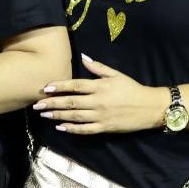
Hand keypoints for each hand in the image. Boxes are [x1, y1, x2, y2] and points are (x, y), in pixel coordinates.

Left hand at [32, 53, 169, 134]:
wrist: (151, 107)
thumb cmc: (132, 89)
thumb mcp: (116, 75)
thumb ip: (98, 68)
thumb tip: (82, 58)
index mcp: (100, 86)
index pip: (75, 85)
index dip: (59, 86)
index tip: (45, 88)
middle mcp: (99, 101)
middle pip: (71, 102)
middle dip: (52, 103)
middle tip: (36, 104)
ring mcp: (101, 116)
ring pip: (75, 116)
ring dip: (57, 116)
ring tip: (44, 115)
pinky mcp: (105, 127)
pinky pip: (85, 130)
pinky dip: (72, 129)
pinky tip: (60, 127)